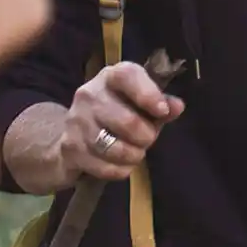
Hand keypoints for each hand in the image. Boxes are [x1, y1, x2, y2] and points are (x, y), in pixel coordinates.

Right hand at [58, 60, 183, 184]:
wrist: (72, 135)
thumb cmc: (116, 112)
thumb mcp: (139, 102)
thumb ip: (161, 103)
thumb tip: (176, 106)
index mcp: (110, 76)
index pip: (127, 76)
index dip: (148, 94)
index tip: (163, 112)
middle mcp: (89, 95)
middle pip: (127, 121)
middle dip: (146, 136)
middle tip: (149, 139)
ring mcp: (76, 122)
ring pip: (115, 148)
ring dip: (134, 155)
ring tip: (137, 152)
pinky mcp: (70, 149)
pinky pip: (105, 167)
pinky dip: (121, 170)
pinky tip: (123, 164)